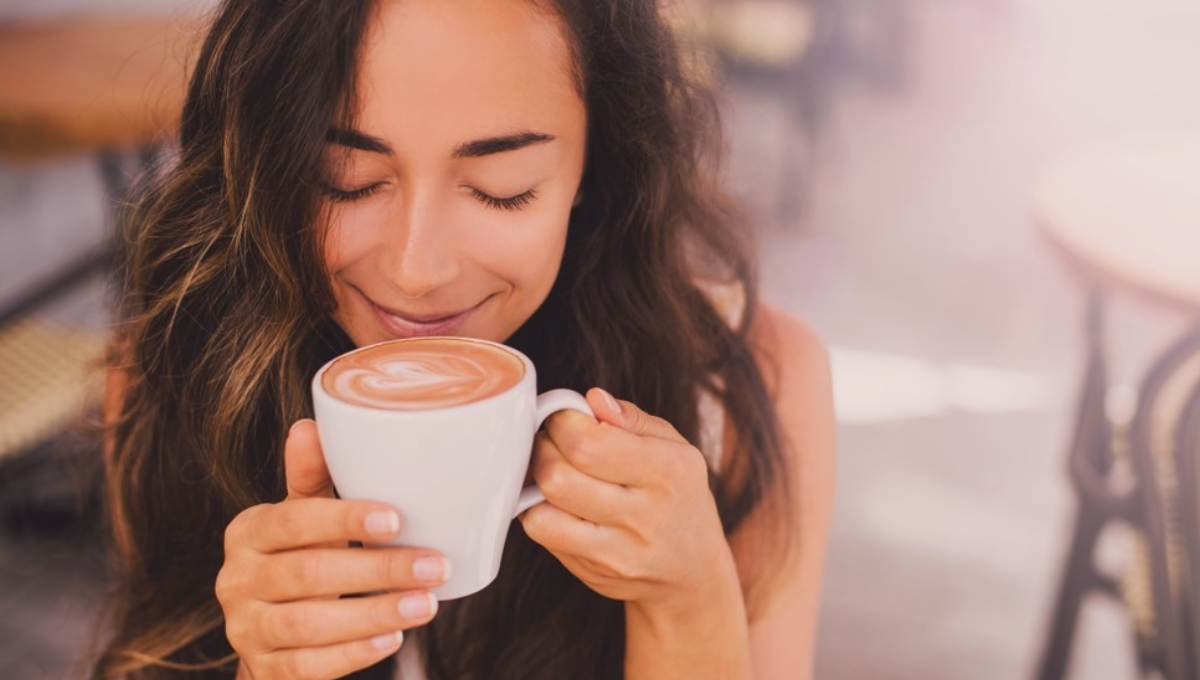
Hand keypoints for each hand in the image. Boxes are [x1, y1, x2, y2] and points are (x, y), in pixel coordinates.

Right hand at [216, 420, 449, 679]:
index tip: (396, 520)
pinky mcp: (261, 669)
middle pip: (308, 574)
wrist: (274, 640)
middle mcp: (236, 580)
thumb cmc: (302, 561)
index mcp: (248, 532)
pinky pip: (306, 666)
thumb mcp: (306, 519)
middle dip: (377, 571)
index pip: (293, 520)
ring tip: (426, 604)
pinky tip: (391, 639)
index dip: (344, 519)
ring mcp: (245, 629)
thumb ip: (312, 478)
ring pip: (308, 624)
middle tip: (433, 565)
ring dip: (374, 613)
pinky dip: (352, 653)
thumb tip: (310, 425)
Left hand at [519, 388, 737, 614]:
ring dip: (535, 482)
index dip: (564, 422)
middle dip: (543, 448)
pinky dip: (537, 510)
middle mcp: (645, 514)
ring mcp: (618, 551)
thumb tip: (592, 399)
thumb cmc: (678, 496)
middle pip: (557, 476)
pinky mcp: (593, 573)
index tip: (567, 418)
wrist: (693, 573)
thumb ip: (632, 419)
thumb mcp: (674, 448)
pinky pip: (543, 534)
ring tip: (554, 470)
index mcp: (668, 471)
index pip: (589, 443)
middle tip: (554, 442)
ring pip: (542, 509)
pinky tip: (555, 502)